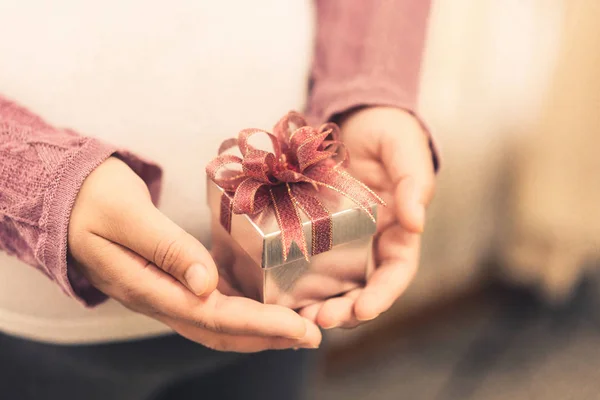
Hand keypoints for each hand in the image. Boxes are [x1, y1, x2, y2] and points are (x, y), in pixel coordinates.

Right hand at [68, 157, 320, 350]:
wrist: (69, 195)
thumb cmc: (94, 198)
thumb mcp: (127, 214)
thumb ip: (166, 248)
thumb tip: (208, 286)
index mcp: (146, 286)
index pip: (213, 316)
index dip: (261, 325)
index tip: (300, 328)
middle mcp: (158, 298)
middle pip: (220, 330)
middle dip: (269, 336)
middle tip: (313, 334)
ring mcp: (164, 293)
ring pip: (217, 323)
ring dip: (258, 329)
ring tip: (298, 327)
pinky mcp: (170, 280)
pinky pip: (210, 305)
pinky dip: (242, 311)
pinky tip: (265, 305)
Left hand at [299, 106, 435, 327]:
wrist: (359, 117)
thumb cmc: (389, 133)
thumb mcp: (404, 151)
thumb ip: (413, 183)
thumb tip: (416, 222)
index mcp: (400, 231)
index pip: (396, 273)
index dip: (382, 296)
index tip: (363, 310)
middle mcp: (372, 242)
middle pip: (362, 287)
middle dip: (345, 310)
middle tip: (319, 320)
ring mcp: (343, 238)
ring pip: (333, 282)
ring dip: (319, 303)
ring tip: (299, 316)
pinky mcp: (316, 229)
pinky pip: (308, 258)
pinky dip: (297, 278)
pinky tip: (281, 290)